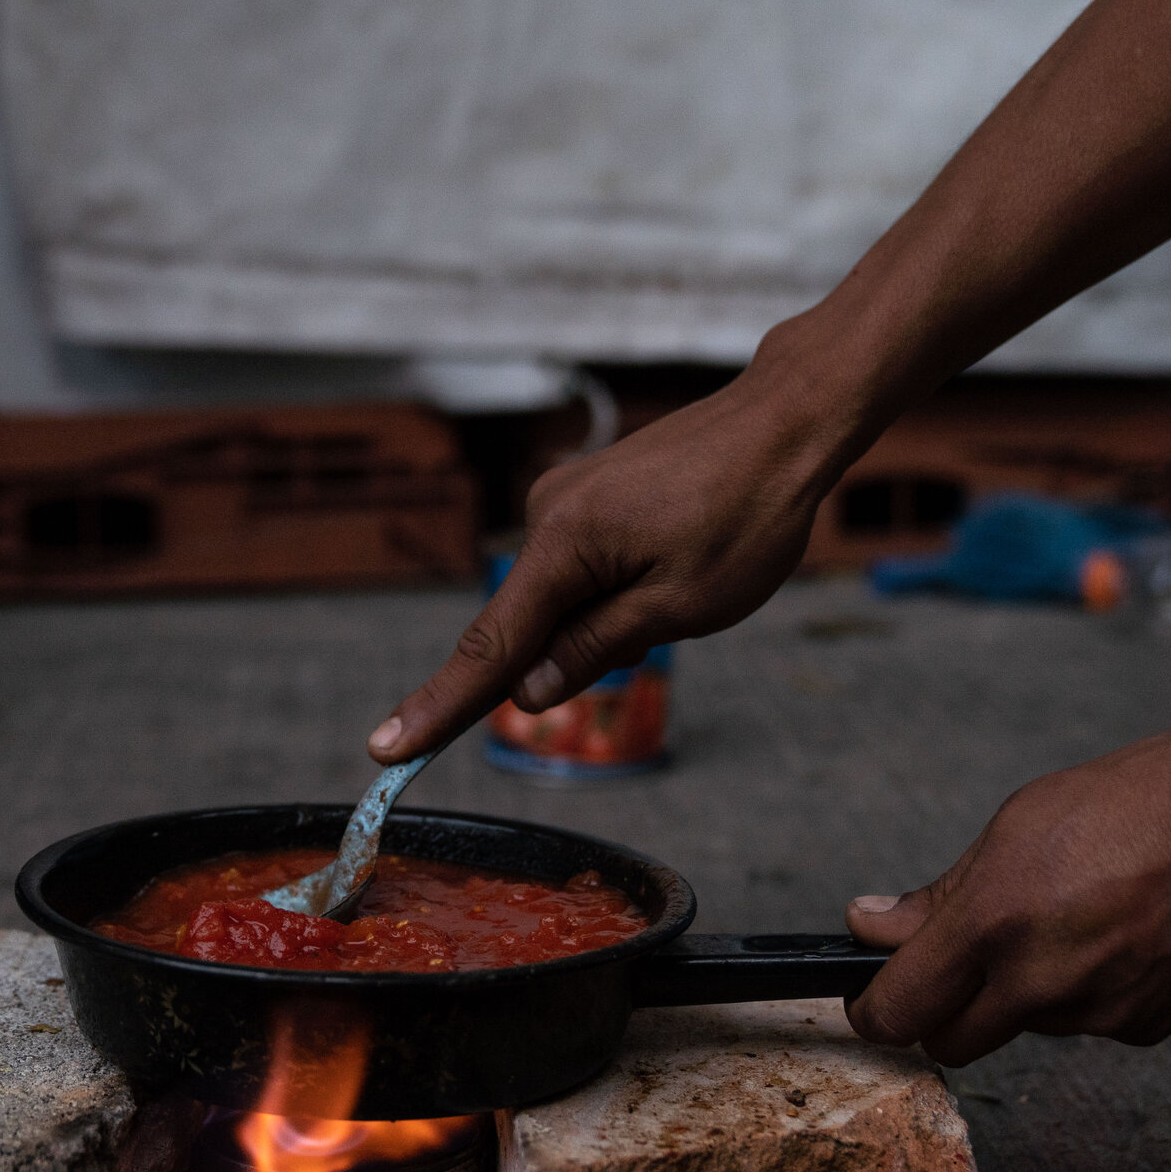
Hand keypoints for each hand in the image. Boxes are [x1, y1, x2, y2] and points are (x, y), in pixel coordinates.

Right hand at [370, 334, 868, 759]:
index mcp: (564, 543)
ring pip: (566, 596)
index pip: (489, 648)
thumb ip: (597, 648)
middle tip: (675, 608)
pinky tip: (678, 553)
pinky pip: (583, 565)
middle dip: (587, 647)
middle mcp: (545, 513)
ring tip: (692, 567)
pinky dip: (618, 583)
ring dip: (614, 611)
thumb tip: (527, 691)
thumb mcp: (682, 604)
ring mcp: (564, 497)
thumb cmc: (748, 514)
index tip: (384, 750)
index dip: (438, 708)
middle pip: (535, 624)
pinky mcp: (586, 492)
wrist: (786, 421)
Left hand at [843, 722, 1170, 1066]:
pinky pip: (1097, 1022)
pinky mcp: (1154, 1029)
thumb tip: (873, 922)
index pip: (900, 1010)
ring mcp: (1101, 1015)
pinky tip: (1129, 936)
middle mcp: (1042, 983)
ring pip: (1032, 1026)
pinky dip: (1096, 991)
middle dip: (948, 1011)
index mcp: (995, 923)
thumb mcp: (1025, 820)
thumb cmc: (1152, 800)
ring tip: (1080, 916)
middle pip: (954, 1042)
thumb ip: (944, 892)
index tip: (874, 996)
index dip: (877, 1010)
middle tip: (966, 961)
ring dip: (1033, 991)